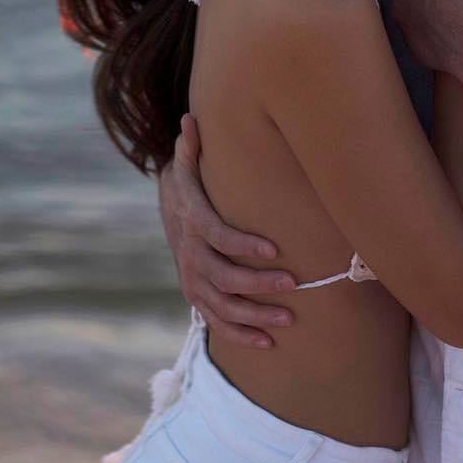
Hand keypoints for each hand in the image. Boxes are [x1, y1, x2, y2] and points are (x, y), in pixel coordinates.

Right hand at [157, 113, 295, 347]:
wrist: (169, 210)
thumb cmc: (191, 183)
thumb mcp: (187, 162)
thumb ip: (192, 146)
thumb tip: (192, 119)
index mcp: (191, 222)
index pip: (217, 236)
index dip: (243, 243)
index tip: (274, 248)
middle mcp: (189, 255)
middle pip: (223, 276)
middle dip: (258, 284)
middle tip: (293, 286)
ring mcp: (192, 279)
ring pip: (222, 305)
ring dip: (254, 315)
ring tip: (289, 320)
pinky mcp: (197, 296)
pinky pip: (216, 322)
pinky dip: (240, 335)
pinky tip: (268, 344)